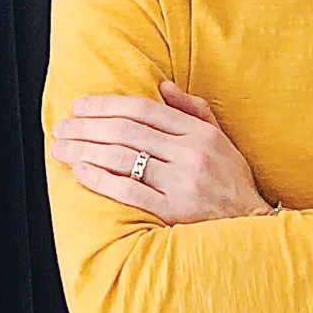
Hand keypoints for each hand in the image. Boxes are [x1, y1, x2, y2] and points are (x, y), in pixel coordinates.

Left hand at [50, 82, 271, 222]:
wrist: (252, 226)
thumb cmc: (231, 181)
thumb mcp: (220, 139)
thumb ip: (192, 110)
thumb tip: (162, 86)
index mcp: (199, 133)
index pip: (144, 110)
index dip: (107, 105)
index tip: (80, 106)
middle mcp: (190, 154)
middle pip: (126, 132)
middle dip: (87, 127)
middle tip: (61, 128)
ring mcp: (181, 183)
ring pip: (123, 159)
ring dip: (85, 151)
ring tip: (61, 149)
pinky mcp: (174, 211)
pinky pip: (129, 191)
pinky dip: (101, 179)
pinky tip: (80, 172)